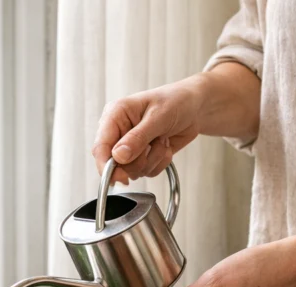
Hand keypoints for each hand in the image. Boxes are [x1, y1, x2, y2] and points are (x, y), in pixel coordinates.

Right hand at [92, 77, 206, 184]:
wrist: (195, 107)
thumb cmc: (176, 101)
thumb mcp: (158, 116)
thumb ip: (137, 138)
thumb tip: (118, 156)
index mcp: (115, 116)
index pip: (101, 147)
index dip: (107, 166)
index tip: (121, 177)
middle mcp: (119, 132)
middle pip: (115, 164)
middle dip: (139, 160)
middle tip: (154, 143)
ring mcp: (130, 146)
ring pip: (133, 170)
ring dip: (152, 159)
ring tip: (161, 139)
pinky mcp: (142, 156)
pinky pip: (147, 172)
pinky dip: (160, 162)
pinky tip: (165, 145)